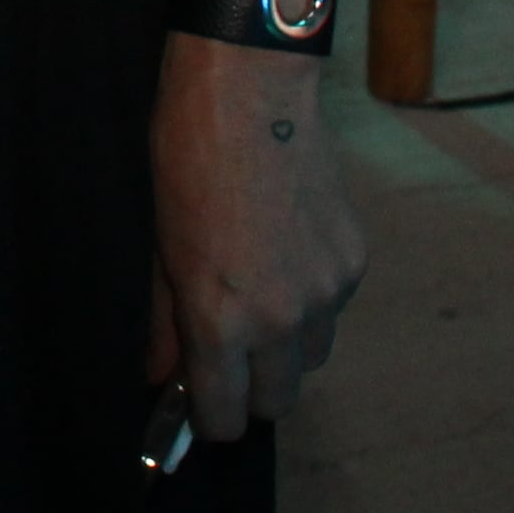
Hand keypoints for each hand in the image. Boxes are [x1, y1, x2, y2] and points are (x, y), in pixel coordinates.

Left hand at [148, 34, 363, 438]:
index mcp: (223, 319)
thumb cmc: (186, 162)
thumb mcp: (159, 248)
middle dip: (249, 390)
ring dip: (284, 351)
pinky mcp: (354, 262)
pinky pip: (333, 310)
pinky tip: (282, 254)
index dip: (208, 417)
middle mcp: (283, 318)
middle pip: (278, 403)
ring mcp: (327, 292)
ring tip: (255, 297)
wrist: (248, 95)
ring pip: (311, 359)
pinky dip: (311, 301)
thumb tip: (163, 376)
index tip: (198, 403)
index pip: (227, 416)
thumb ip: (165, 324)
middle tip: (225, 356)